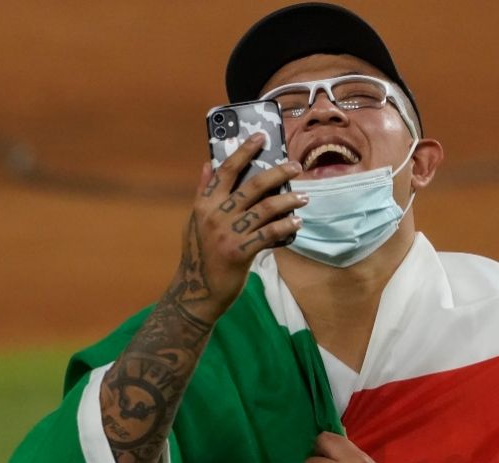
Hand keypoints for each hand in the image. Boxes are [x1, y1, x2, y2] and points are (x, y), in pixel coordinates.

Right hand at [167, 133, 306, 323]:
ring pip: (266, 208)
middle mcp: (215, 214)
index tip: (261, 137)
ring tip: (303, 197)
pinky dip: (286, 225)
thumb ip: (203, 192)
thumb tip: (206, 164)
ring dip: (289, 200)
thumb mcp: (194, 220)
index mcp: (204, 203)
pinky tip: (297, 222)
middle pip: (253, 185)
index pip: (226, 169)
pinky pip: (269, 233)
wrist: (196, 290)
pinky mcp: (240, 251)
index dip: (244, 151)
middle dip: (278, 172)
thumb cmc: (199, 254)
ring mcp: (228, 233)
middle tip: (295, 166)